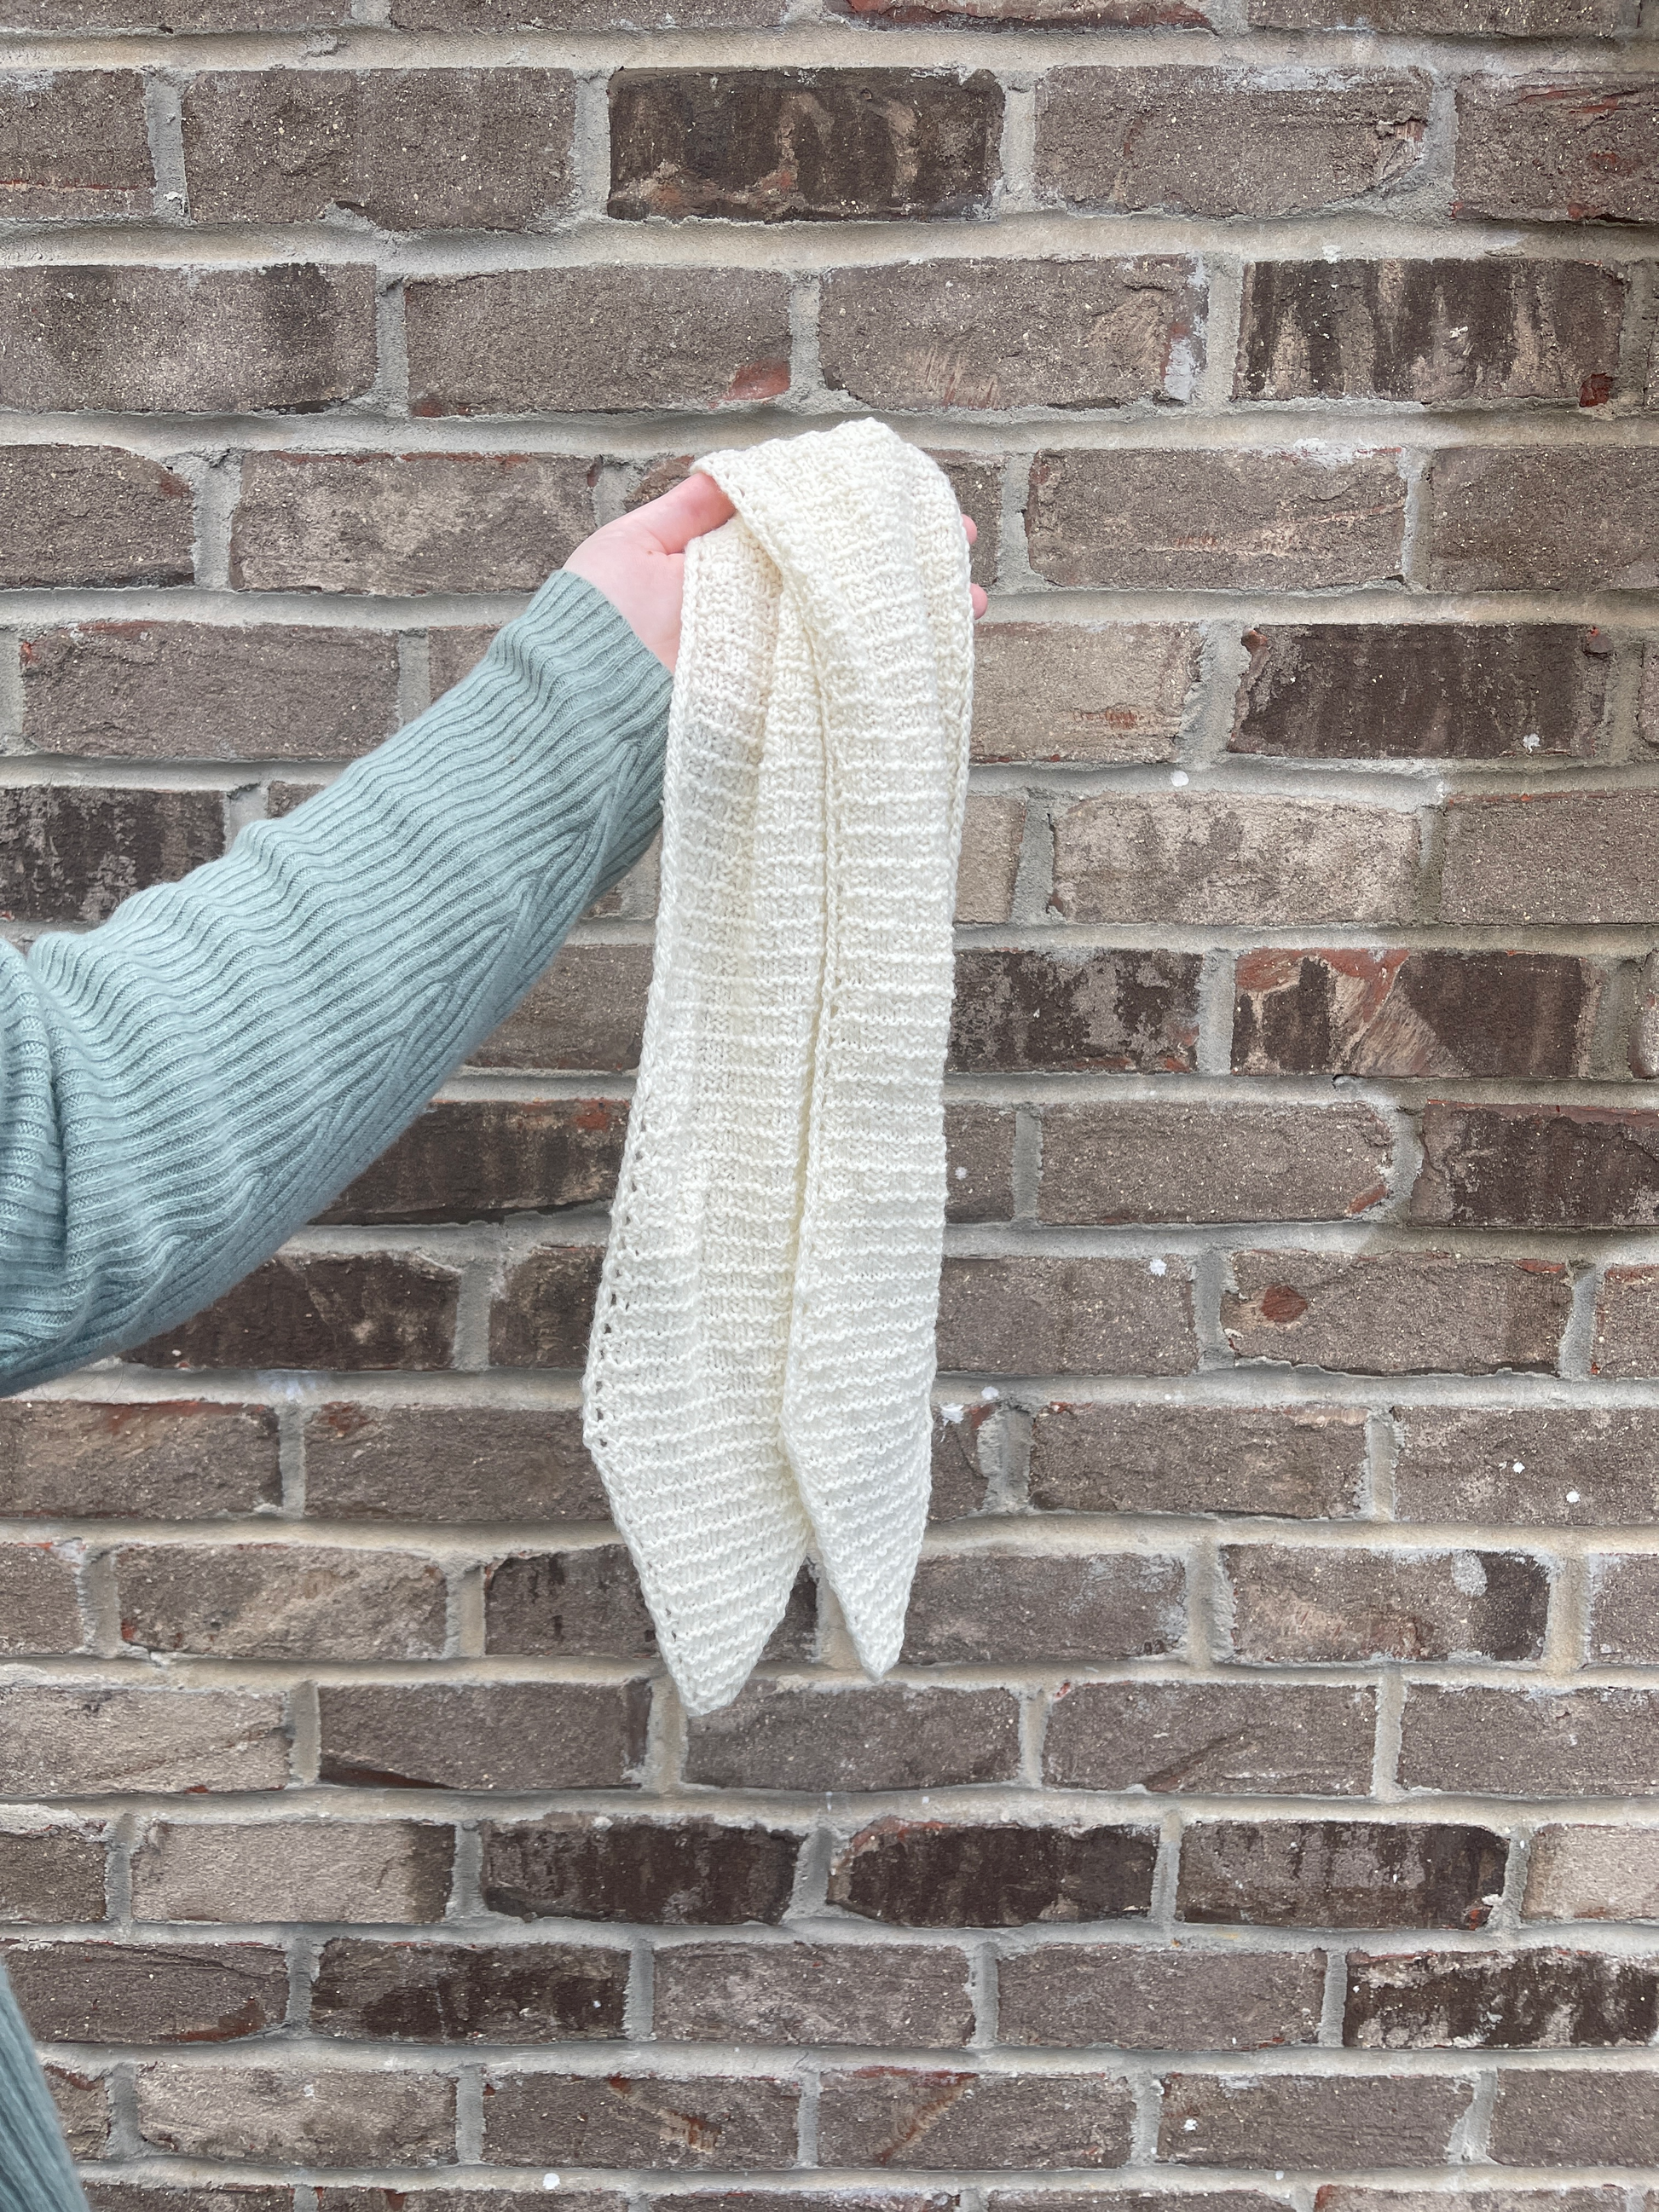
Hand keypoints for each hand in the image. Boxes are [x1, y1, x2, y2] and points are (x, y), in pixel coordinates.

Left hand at [564, 471, 988, 672]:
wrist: (587, 712)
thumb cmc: (597, 627)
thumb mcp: (634, 546)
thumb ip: (689, 510)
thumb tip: (734, 469)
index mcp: (728, 571)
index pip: (805, 535)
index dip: (852, 515)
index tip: (902, 494)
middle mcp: (760, 617)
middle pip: (844, 582)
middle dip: (902, 562)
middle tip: (956, 538)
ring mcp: (777, 664)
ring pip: (857, 632)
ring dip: (915, 614)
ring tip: (967, 596)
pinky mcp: (785, 708)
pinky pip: (846, 682)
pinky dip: (892, 666)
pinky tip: (935, 646)